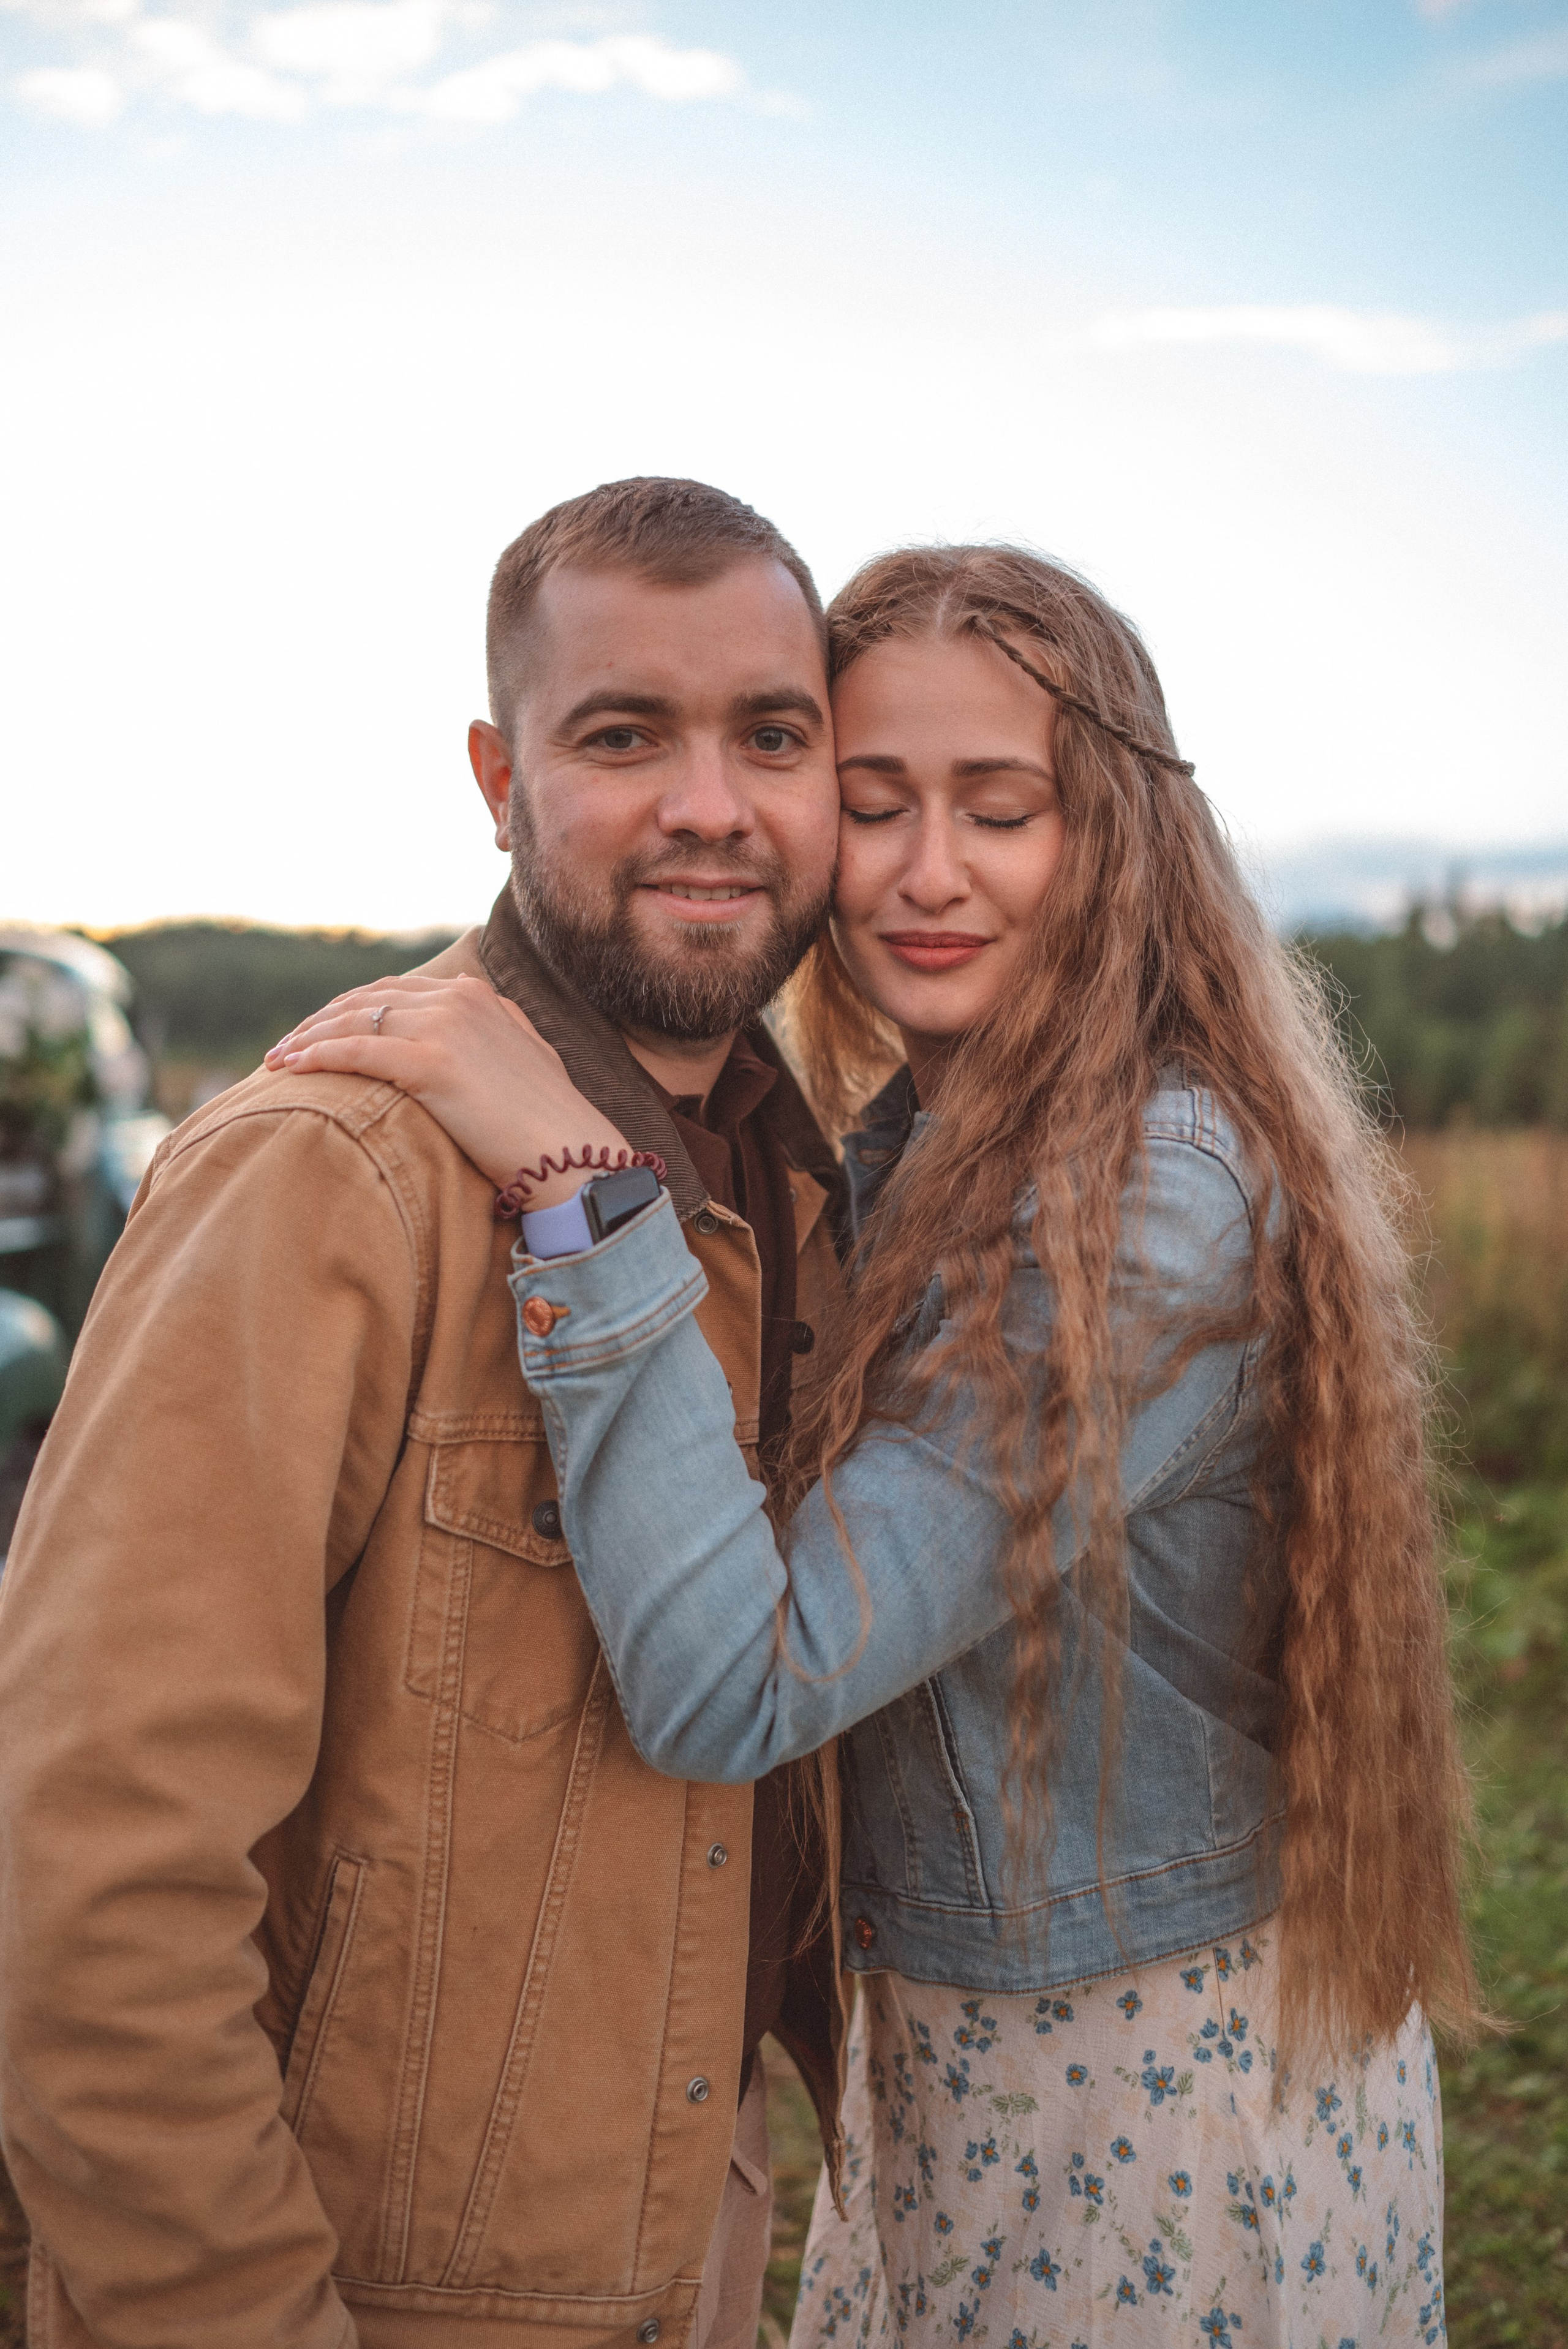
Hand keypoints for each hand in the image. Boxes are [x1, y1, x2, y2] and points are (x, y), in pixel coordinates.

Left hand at [265, 973, 631, 1206]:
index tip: (318, 1033)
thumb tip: (464, 1029)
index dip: (349, 1009)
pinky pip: (356, 1051)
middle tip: (284, 1047)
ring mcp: (446, 1026)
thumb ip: (491, 1035)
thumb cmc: (547, 1127)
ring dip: (307, 1037)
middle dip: (318, 1020)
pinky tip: (288, 1068)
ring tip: (275, 1059)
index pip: (395, 990)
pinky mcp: (431, 1061)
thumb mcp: (522, 1062)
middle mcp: (459, 999)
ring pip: (354, 1020)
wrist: (573, 1156)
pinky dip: (316, 1056)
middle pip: (366, 999)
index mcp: (478, 996)